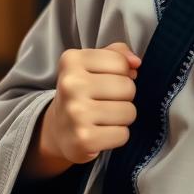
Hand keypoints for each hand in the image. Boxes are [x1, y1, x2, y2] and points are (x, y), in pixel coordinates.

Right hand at [40, 41, 140, 165]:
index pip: (121, 63)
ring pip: (129, 111)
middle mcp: (70, 85)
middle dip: (124, 96)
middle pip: (128, 87)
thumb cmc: (82, 93)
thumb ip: (117, 53)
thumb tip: (136, 62)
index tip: (105, 81)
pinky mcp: (83, 139)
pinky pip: (123, 134)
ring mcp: (76, 113)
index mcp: (72, 60)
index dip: (121, 74)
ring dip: (122, 117)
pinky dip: (117, 135)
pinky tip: (102, 133)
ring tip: (104, 117)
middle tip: (105, 102)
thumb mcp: (93, 65)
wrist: (57, 130)